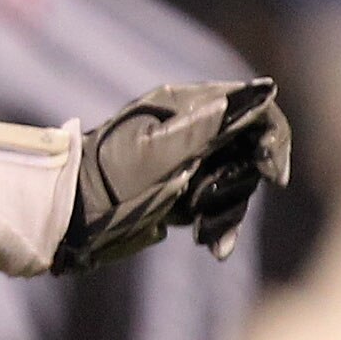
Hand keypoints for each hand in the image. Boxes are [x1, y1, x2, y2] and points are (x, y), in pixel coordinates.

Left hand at [54, 78, 289, 274]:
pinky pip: (215, 205)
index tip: (271, 175)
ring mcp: (187, 159)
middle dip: (239, 185)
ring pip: (234, 182)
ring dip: (227, 211)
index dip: (272, 137)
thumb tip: (260, 93)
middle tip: (207, 208)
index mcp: (185, 105)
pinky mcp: (181, 189)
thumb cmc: (107, 177)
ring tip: (202, 235)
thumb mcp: (159, 152)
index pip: (252, 107)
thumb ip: (208, 126)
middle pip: (247, 150)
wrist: (68, 214)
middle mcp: (191, 128)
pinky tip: (213, 246)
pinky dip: (217, 225)